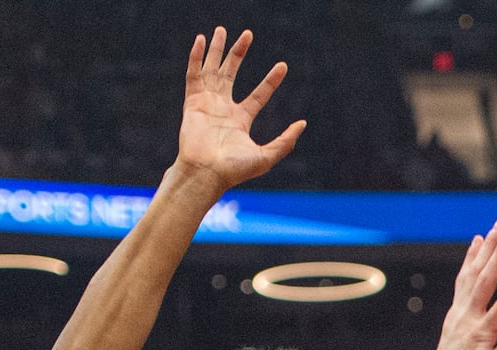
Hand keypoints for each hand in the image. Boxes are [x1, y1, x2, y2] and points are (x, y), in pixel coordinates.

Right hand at [176, 28, 304, 187]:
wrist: (206, 173)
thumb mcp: (266, 156)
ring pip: (212, 69)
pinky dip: (196, 57)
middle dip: (239, 53)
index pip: (259, 95)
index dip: (271, 80)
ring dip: (217, 49)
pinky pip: (194, 75)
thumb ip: (285, 141)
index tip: (283, 66)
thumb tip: (303, 123)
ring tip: (221, 30)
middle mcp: (223, 108)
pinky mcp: (193, 102)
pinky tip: (201, 40)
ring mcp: (207, 103)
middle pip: (232, 74)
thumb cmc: (234, 170)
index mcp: (240, 120)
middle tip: (248, 34)